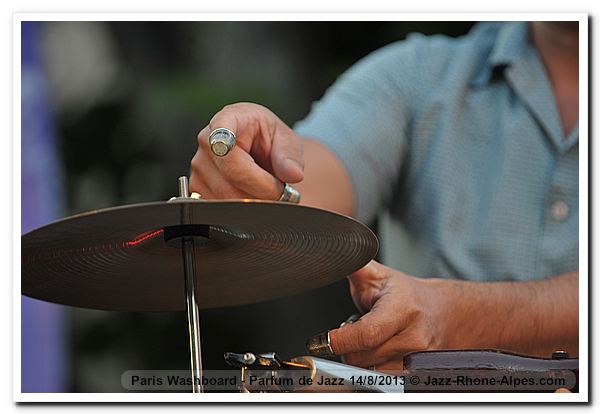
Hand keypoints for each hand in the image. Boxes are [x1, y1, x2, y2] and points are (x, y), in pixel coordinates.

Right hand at [190, 103, 303, 199]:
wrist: (259, 152)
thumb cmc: (270, 141)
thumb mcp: (286, 141)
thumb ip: (290, 156)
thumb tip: (293, 173)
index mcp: (229, 119)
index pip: (222, 136)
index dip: (229, 148)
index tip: (242, 155)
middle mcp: (207, 142)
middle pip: (232, 176)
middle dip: (263, 190)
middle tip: (282, 191)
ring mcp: (199, 168)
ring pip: (228, 198)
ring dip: (255, 202)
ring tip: (268, 192)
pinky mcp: (197, 190)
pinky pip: (221, 210)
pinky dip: (242, 212)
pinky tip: (253, 198)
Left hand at [329, 260, 450, 370]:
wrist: (441, 312)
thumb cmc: (406, 294)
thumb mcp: (379, 275)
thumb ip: (355, 267)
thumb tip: (336, 254)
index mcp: (402, 308)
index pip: (367, 334)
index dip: (340, 339)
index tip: (323, 339)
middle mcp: (414, 336)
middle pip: (362, 357)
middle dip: (346, 346)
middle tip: (350, 329)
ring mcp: (417, 358)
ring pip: (369, 370)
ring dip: (359, 357)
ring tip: (367, 338)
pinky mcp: (416, 374)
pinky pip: (380, 377)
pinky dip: (371, 366)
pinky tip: (376, 350)